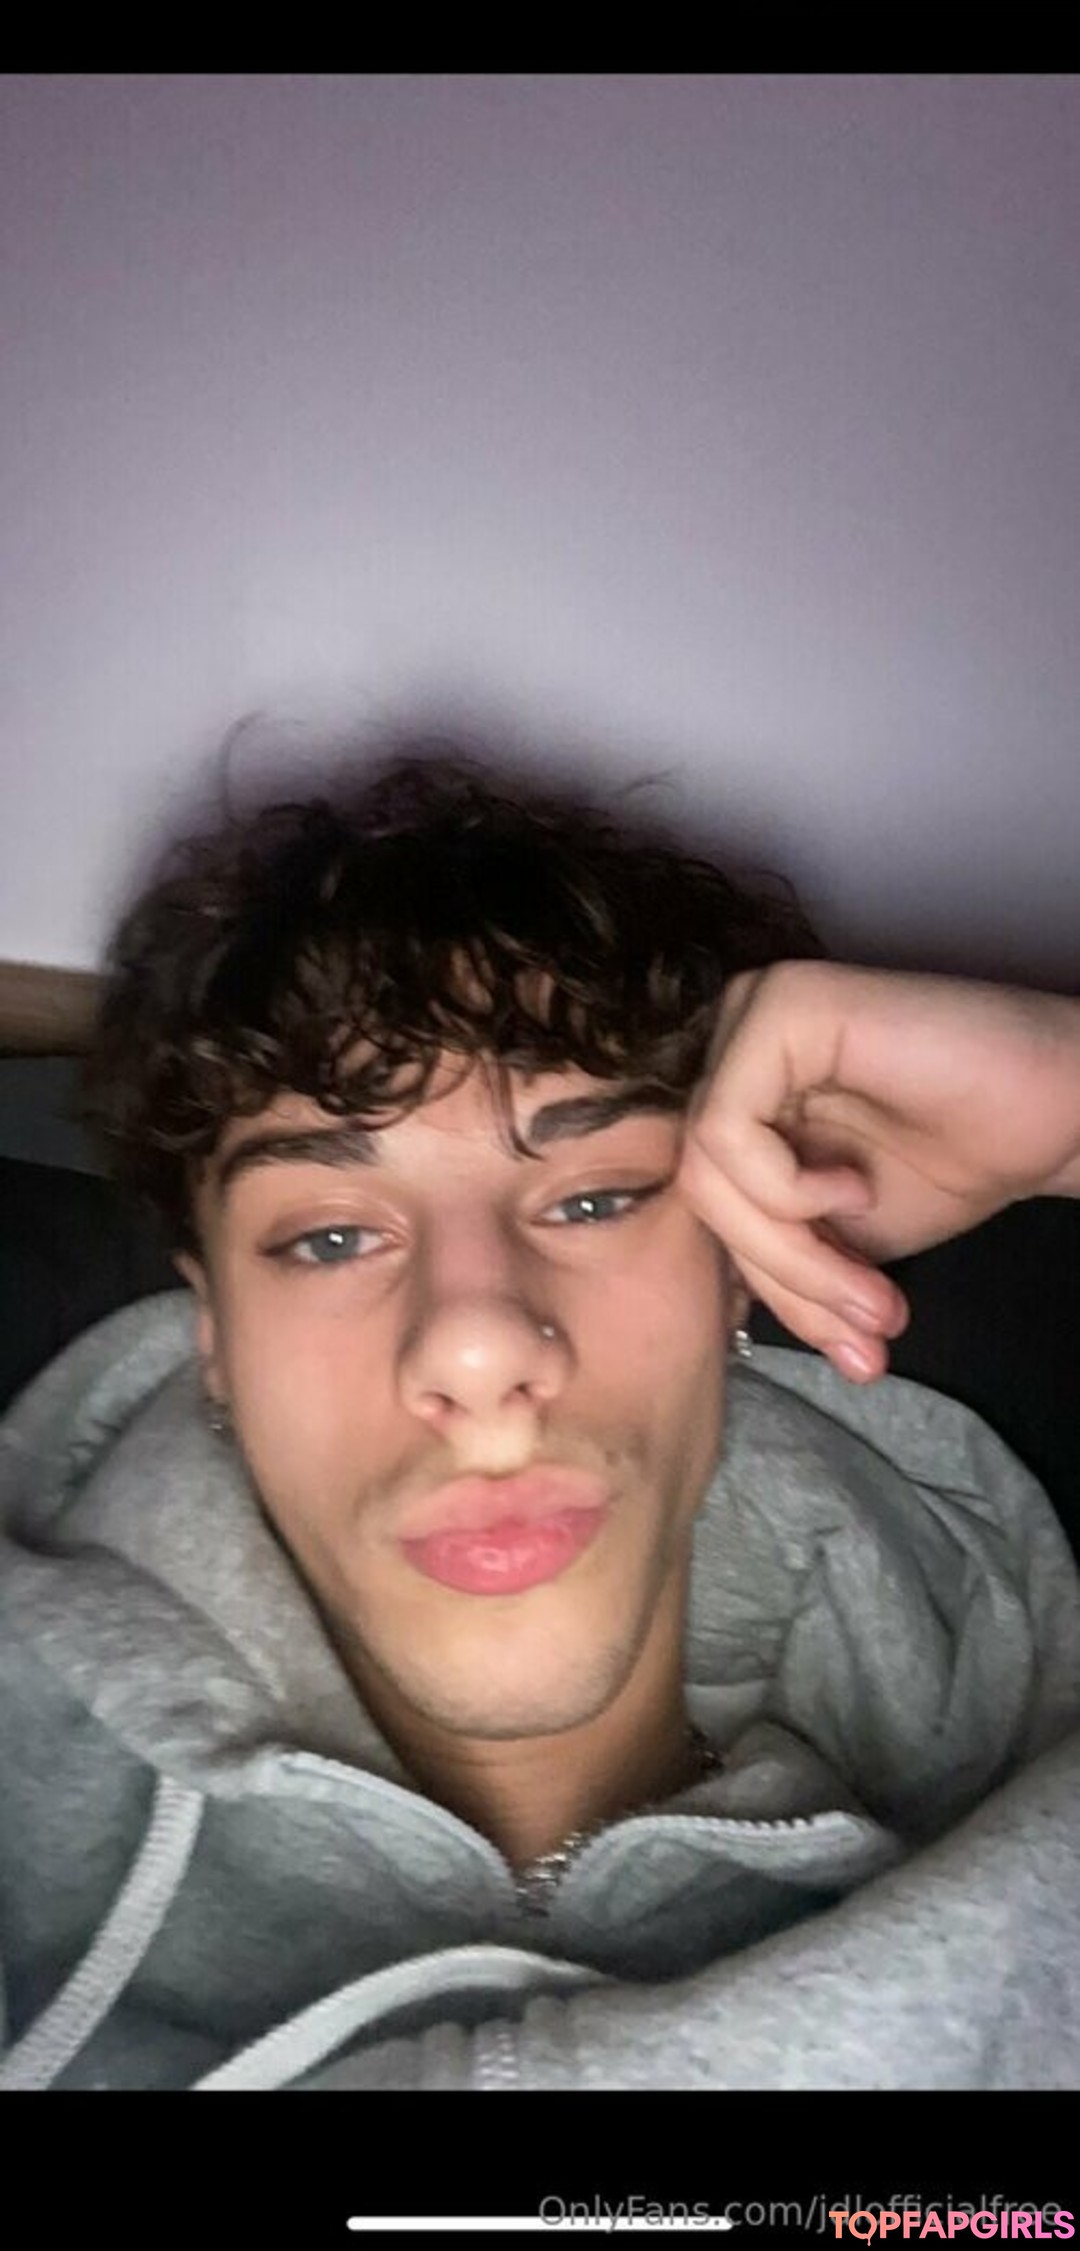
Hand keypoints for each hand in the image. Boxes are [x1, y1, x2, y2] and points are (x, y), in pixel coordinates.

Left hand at [677, 959, 1079, 1382]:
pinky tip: (855, 1189)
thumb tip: (727, 1323)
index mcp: (737, 1090)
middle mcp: (732, 1041)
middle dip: (787, 1282)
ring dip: (794, 1255)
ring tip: (875, 1286)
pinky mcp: (782, 1002)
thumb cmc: (958, 1159)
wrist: (1060, 1112)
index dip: (773, 1289)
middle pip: (699, 1190)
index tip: (854, 1348)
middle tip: (872, 1326)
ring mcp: (751, 1011)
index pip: (707, 1204)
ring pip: (706, 1169)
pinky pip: (727, 1129)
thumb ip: (778, 1264)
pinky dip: (787, 1190)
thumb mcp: (845, 1242)